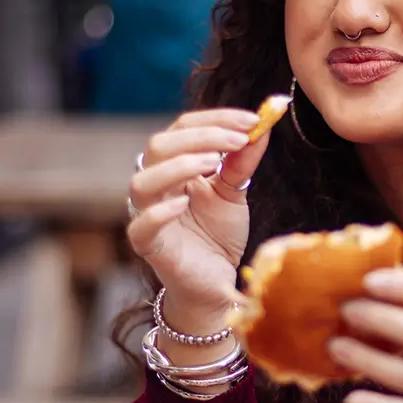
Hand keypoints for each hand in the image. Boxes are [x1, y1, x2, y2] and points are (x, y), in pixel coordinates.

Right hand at [125, 107, 270, 332]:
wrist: (215, 283)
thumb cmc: (217, 235)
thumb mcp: (234, 193)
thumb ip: (242, 161)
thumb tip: (261, 126)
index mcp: (173, 166)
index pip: (183, 127)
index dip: (216, 119)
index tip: (253, 120)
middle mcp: (155, 185)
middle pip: (159, 145)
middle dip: (200, 137)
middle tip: (238, 141)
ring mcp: (147, 215)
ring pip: (143, 181)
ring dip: (179, 166)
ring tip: (215, 164)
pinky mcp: (148, 246)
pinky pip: (141, 225)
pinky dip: (160, 212)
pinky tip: (186, 203)